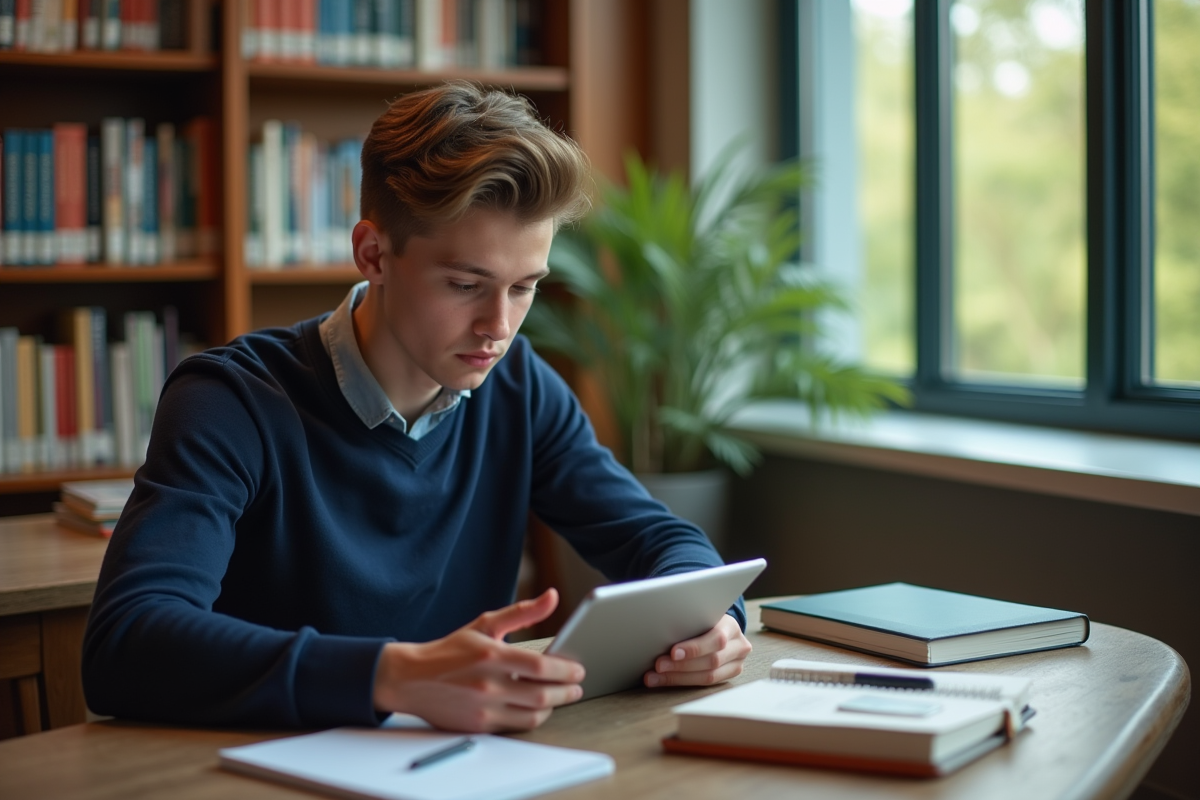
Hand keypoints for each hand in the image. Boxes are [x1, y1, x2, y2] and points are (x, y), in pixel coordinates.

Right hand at [372, 588, 584, 731]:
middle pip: (542, 695)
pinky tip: (536, 707)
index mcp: (491, 655)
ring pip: (532, 716)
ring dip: (551, 707)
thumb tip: (552, 596)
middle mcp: (488, 684)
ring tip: (557, 696)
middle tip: (576, 687)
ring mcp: (483, 708)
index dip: (565, 670)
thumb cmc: (451, 650)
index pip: (540, 667)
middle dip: (566, 692)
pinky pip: (516, 727)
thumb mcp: (485, 624)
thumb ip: (522, 612)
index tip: (578, 669)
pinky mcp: (478, 726)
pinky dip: (531, 718)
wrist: (411, 679)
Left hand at [644, 613, 750, 687]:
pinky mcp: (729, 676)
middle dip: (681, 665)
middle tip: (658, 665)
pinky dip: (681, 682)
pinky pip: (704, 684)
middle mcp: (739, 646)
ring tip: (655, 676)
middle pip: (712, 660)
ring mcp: (736, 663)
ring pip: (708, 676)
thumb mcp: (700, 615)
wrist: (721, 628)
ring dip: (677, 677)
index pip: (716, 639)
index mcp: (731, 626)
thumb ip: (688, 623)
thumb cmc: (704, 620)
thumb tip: (659, 632)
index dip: (694, 648)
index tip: (672, 652)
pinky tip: (663, 680)